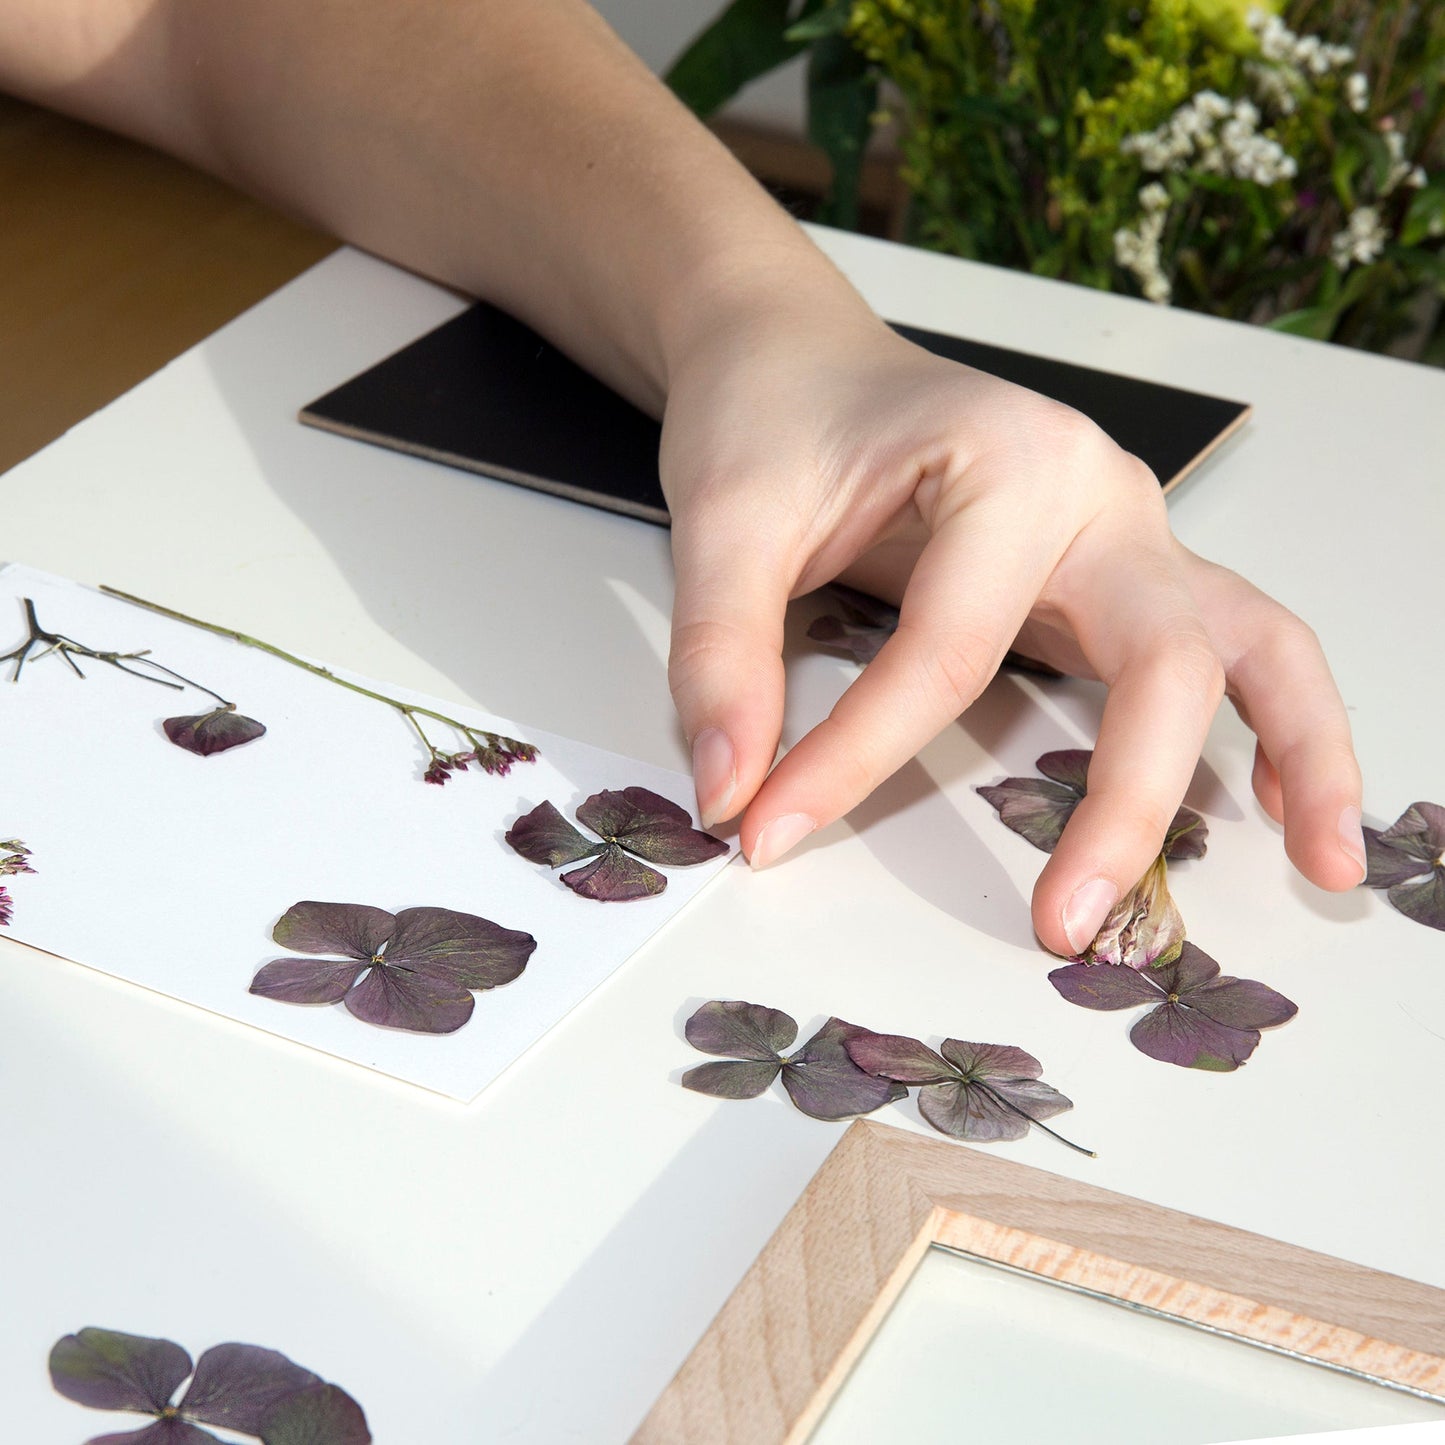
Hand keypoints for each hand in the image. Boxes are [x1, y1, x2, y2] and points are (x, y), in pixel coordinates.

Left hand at [659, 290, 1364, 956]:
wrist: (796, 354)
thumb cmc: (774, 415)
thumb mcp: (724, 517)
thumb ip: (724, 654)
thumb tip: (729, 791)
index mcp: (1010, 461)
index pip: (948, 652)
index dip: (854, 760)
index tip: (769, 829)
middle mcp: (1097, 494)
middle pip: (1161, 658)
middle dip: (1122, 803)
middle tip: (1065, 924)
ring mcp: (1120, 534)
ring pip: (1247, 643)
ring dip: (1299, 751)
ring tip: (1323, 865)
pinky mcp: (1111, 575)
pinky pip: (1224, 646)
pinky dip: (1269, 721)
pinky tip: (1272, 800)